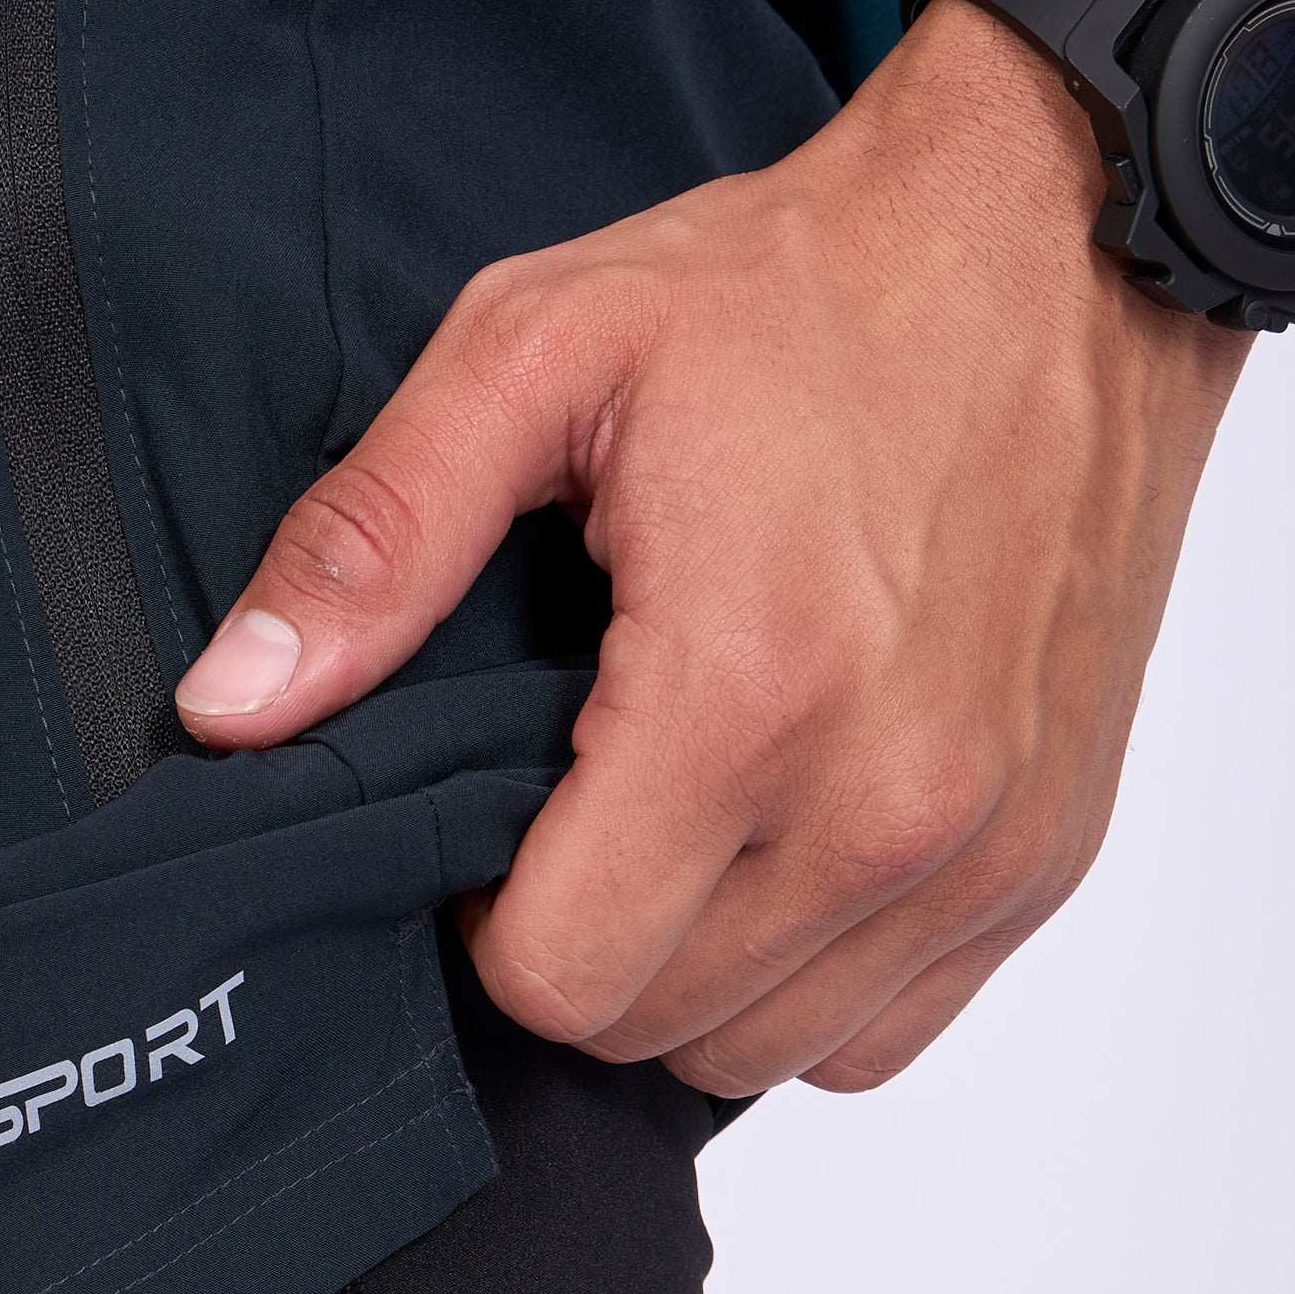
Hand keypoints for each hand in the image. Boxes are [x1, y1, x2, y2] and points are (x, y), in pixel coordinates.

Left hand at [175, 3, 1247, 1096]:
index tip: (499, 805)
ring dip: (692, 971)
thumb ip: (375, 541)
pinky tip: (781, 844)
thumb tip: (231, 710)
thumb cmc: (811, 289)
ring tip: (685, 810)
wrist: (1064, 238)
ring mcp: (985, 848)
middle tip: (584, 790)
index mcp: (751, 694)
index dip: (485, 914)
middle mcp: (889, 804)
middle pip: (649, 1032)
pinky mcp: (1044, 861)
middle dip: (582, 939)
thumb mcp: (542, 350)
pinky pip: (878, 1034)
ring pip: (762, 1056)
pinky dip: (809, 979)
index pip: (556, 976)